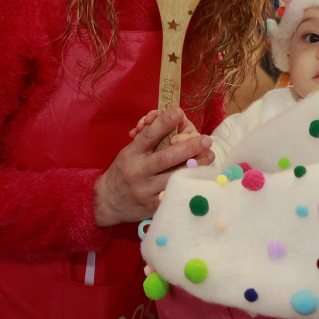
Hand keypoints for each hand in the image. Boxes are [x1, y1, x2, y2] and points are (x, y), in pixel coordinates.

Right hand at [95, 108, 214, 225]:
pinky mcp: (153, 206)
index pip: (148, 135)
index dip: (162, 123)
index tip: (178, 112)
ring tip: (210, 156)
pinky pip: (173, 194)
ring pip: (173, 177)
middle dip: (188, 147)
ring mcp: (146, 190)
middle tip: (206, 139)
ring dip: (195, 166)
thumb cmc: (124, 170)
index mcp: (132, 154)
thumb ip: (148, 138)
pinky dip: (188, 185)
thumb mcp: (129, 151)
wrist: (108, 202)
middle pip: (165, 157)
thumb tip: (168, 119)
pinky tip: (201, 177)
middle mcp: (138, 171)